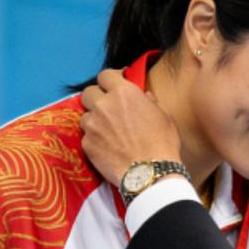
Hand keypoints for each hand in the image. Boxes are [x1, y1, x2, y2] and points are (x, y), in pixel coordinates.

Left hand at [79, 68, 182, 184]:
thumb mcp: (163, 116)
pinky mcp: (87, 144)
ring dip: (94, 120)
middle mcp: (103, 105)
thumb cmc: (162, 143)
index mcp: (124, 93)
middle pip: (89, 92)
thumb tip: (144, 97)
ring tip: (107, 131)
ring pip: (85, 115)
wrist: (149, 173)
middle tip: (108, 108)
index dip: (110, 80)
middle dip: (97, 97)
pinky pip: (86, 136)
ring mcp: (92, 125)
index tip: (115, 86)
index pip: (105, 75)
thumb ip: (149, 102)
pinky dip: (94, 139)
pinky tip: (107, 147)